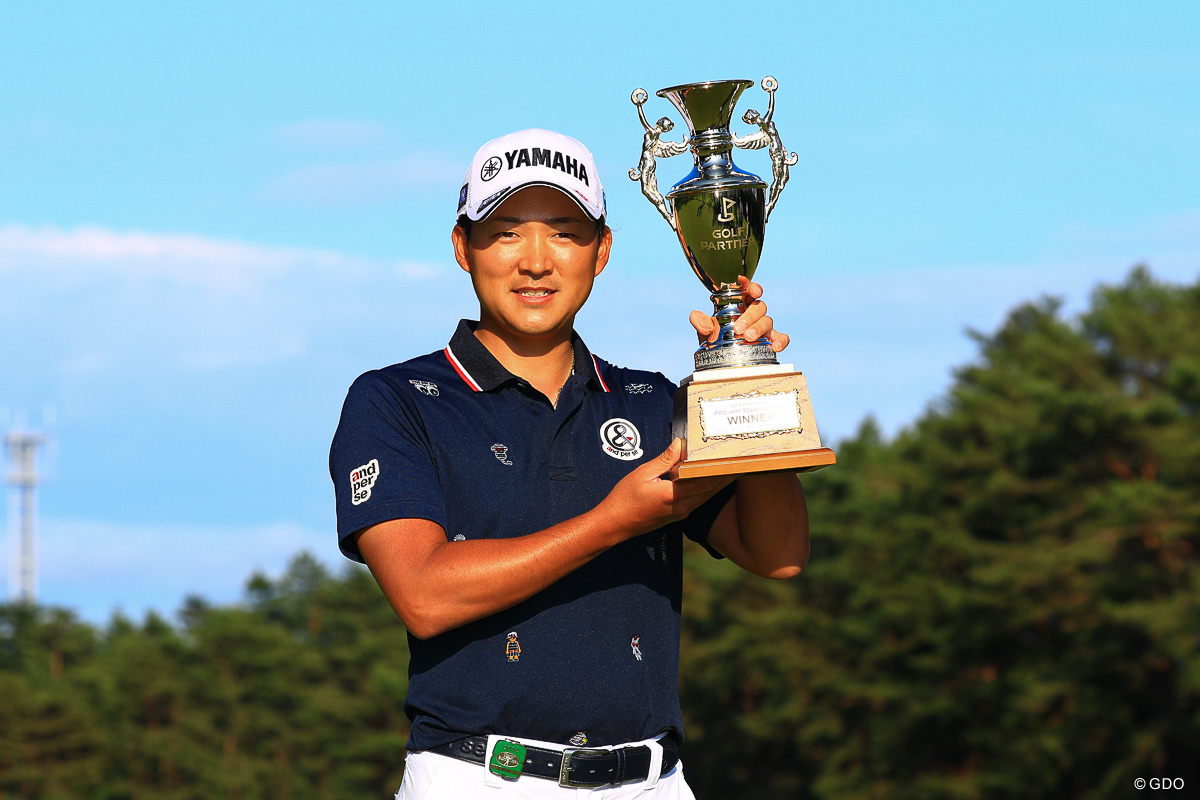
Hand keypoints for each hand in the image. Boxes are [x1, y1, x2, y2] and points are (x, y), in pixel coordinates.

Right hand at [598, 439, 733, 538]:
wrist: (614, 525)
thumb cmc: (624, 498)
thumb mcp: (642, 474)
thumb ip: (664, 460)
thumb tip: (680, 444)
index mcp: (674, 494)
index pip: (705, 480)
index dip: (721, 469)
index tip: (733, 459)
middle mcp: (682, 506)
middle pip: (711, 489)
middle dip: (725, 476)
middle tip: (740, 463)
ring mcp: (680, 513)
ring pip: (706, 497)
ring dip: (719, 484)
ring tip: (731, 471)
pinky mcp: (677, 516)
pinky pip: (698, 501)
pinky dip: (707, 490)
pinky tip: (710, 482)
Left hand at [688, 275, 790, 352]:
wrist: (718, 356)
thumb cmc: (714, 336)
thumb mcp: (704, 328)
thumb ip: (700, 321)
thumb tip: (702, 322)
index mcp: (740, 303)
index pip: (747, 289)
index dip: (748, 285)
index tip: (745, 284)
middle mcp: (753, 312)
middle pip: (758, 307)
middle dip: (750, 316)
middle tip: (739, 328)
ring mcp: (763, 326)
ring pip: (768, 320)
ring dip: (759, 328)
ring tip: (748, 337)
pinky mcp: (770, 339)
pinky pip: (781, 337)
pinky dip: (781, 340)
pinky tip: (776, 346)